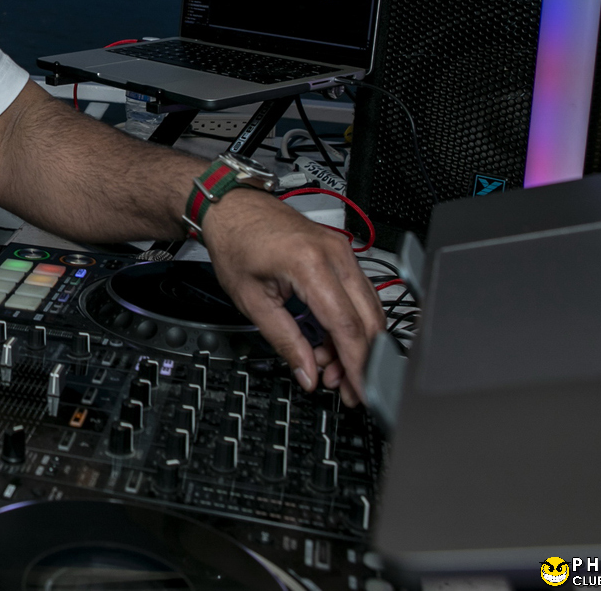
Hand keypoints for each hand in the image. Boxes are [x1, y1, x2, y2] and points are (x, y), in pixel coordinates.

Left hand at [200, 188, 383, 405]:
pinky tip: (329, 343)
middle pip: (367, 320)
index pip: (347, 326)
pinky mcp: (341, 254)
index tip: (361, 393)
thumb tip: (308, 374)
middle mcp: (335, 254)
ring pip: (368, 310)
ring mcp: (342, 251)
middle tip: (345, 388)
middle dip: (360, 360)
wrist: (232, 207)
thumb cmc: (235, 242)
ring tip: (329, 368)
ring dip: (354, 344)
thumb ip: (284, 341)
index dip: (358, 366)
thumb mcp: (252, 300)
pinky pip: (358, 296)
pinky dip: (349, 324)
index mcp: (311, 264)